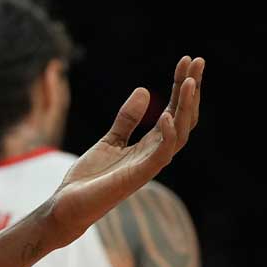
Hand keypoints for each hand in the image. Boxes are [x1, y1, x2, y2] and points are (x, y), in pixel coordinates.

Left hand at [48, 56, 204, 245]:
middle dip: (191, 90)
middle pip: (183, 118)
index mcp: (150, 145)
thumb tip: (145, 91)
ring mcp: (149, 166)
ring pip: (179, 134)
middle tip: (198, 62)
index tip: (188, 61)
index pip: (174, 111)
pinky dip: (166, 135)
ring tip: (189, 82)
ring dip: (185, 108)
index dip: (181, 87)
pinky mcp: (137, 176)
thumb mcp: (109, 139)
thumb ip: (127, 119)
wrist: (68, 205)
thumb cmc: (90, 177)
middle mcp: (155, 154)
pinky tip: (166, 114)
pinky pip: (160, 155)